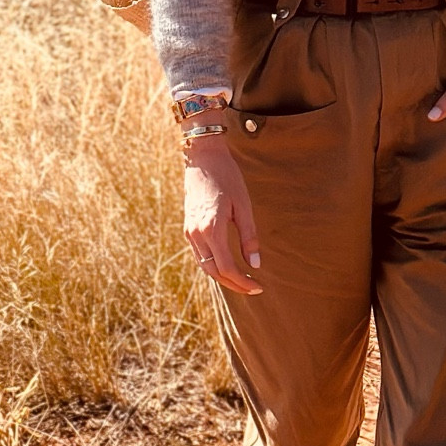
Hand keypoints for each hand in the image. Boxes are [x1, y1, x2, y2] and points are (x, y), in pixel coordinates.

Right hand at [183, 139, 261, 294]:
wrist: (202, 158)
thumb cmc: (227, 177)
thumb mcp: (243, 206)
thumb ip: (249, 237)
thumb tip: (255, 264)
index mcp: (211, 229)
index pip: (226, 268)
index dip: (242, 282)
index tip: (258, 286)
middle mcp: (196, 234)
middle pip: (213, 272)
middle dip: (233, 284)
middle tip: (253, 288)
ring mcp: (188, 231)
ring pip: (204, 266)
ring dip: (222, 276)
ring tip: (242, 280)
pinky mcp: (187, 227)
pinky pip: (199, 255)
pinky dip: (213, 265)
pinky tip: (227, 264)